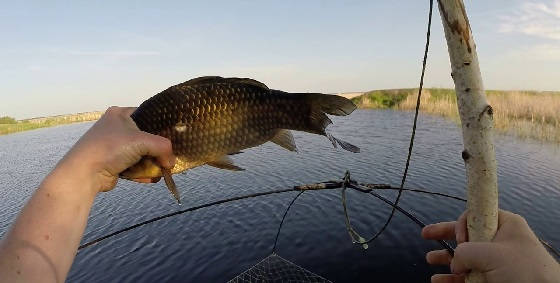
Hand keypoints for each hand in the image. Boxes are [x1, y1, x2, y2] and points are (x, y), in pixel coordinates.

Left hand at [58, 106, 174, 192]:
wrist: (84, 173)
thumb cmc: (110, 148)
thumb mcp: (143, 141)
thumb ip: (164, 148)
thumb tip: (172, 162)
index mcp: (120, 113)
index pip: (148, 116)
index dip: (162, 127)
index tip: (173, 138)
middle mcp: (116, 127)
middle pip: (147, 138)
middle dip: (157, 151)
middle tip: (167, 159)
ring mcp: (114, 146)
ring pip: (142, 154)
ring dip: (151, 164)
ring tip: (159, 172)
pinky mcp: (113, 162)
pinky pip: (134, 165)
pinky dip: (142, 172)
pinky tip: (149, 178)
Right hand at [422, 210, 559, 282]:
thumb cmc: (526, 272)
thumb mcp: (490, 254)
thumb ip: (464, 251)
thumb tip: (454, 262)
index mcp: (505, 225)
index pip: (476, 214)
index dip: (461, 223)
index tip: (458, 238)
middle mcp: (500, 242)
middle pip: (466, 234)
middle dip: (446, 236)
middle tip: (426, 234)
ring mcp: (497, 263)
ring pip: (464, 257)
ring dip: (445, 259)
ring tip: (430, 260)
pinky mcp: (494, 279)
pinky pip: (468, 276)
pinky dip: (452, 278)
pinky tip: (439, 280)